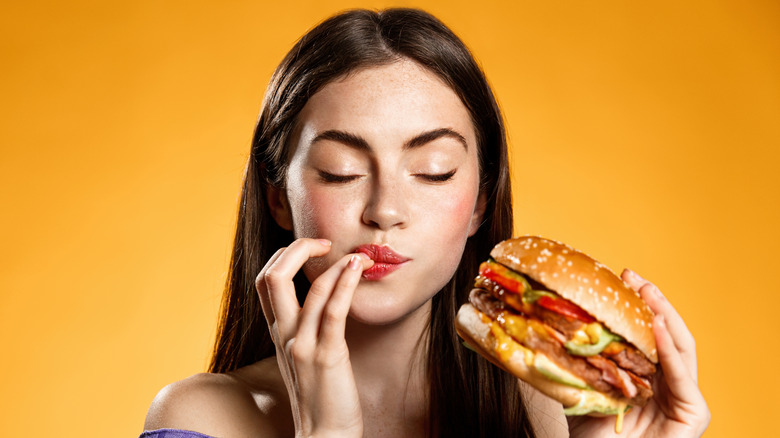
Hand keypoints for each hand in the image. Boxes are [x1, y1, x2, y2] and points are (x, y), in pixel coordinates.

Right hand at [255, 238, 372, 437]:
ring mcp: (303, 345)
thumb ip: (305, 326)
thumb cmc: (321, 394)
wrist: (325, 435)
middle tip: (325, 242)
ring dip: (337, 263)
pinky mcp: (327, 356)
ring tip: (359, 255)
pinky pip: (334, 311)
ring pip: (311, 289)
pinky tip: (359, 269)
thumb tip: (324, 295)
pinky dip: (346, 283)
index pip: (265, 280)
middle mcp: (285, 335)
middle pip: (273, 276)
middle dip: (298, 248)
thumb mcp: (304, 354)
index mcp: (278, 332)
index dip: (285, 255)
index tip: (312, 249)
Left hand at [567, 269, 709, 437]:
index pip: (645, 333)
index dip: (637, 304)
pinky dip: (669, 349)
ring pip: (679, 347)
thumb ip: (574, 364)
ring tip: (646, 292)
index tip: (620, 276)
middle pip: (665, 334)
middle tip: (633, 275)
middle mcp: (668, 384)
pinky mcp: (695, 415)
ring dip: (663, 316)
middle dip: (652, 301)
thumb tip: (542, 326)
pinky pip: (683, 376)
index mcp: (646, 377)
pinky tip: (656, 325)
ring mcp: (684, 399)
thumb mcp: (579, 392)